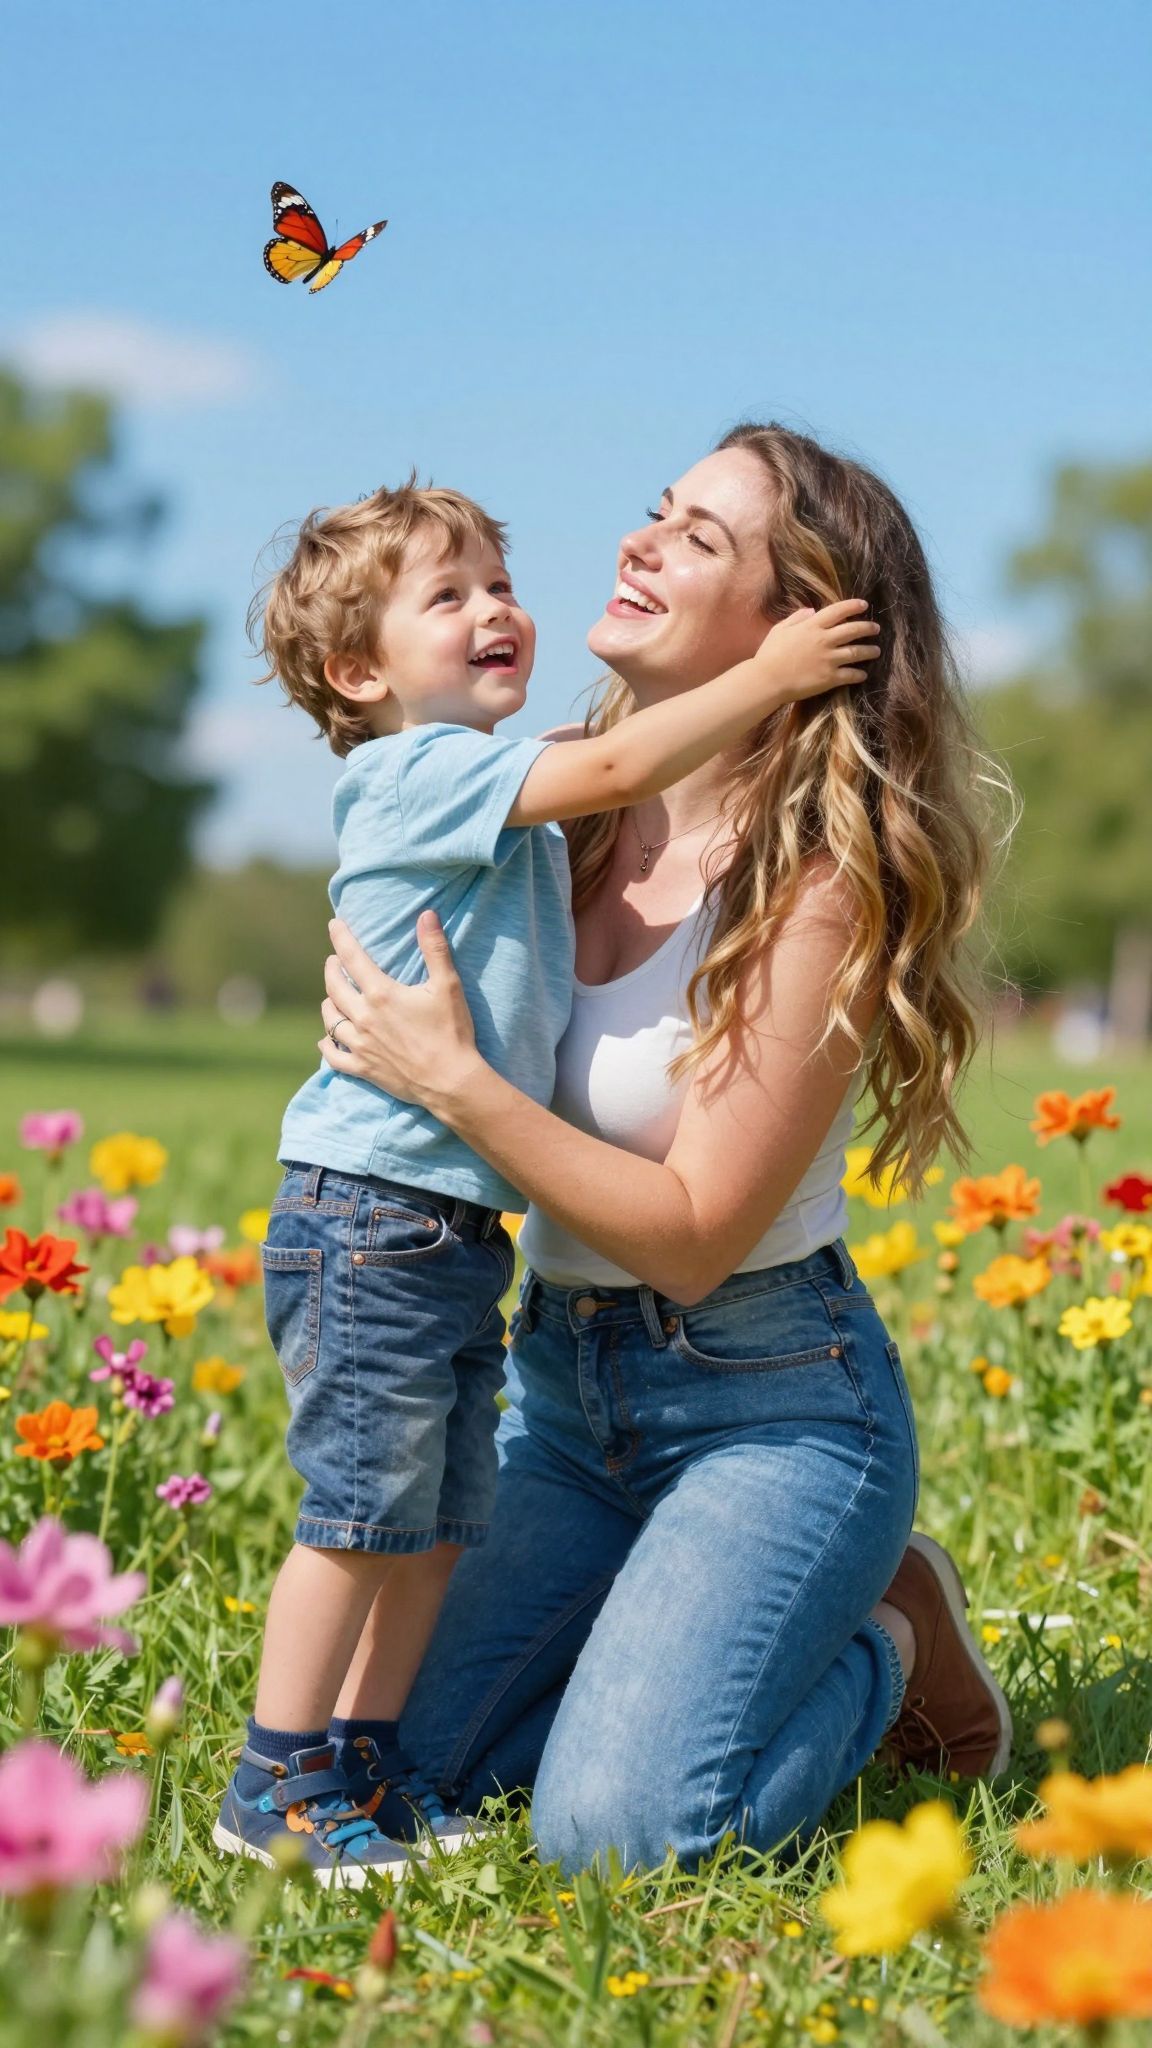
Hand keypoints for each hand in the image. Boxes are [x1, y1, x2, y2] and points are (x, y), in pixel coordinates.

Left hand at [319, 913, 483, 1111]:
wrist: (450, 1081)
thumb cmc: (452, 1032)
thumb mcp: (448, 986)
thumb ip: (435, 948)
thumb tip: (427, 914)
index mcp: (381, 994)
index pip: (351, 957)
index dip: (341, 937)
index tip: (334, 924)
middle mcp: (364, 1017)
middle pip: (334, 986)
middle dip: (331, 969)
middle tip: (334, 961)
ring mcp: (360, 1045)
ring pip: (330, 1018)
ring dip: (328, 1003)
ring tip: (332, 996)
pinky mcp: (363, 1068)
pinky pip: (333, 1055)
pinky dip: (327, 1044)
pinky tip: (326, 1038)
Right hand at [757, 598, 879, 703]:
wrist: (767, 680)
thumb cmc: (769, 655)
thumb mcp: (779, 630)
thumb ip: (796, 618)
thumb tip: (810, 610)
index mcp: (812, 626)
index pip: (838, 610)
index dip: (853, 605)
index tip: (864, 605)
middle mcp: (824, 640)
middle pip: (853, 630)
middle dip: (868, 627)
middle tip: (876, 628)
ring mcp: (829, 659)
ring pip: (857, 652)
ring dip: (869, 651)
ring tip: (876, 651)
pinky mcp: (829, 678)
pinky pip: (851, 675)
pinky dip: (859, 674)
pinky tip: (863, 674)